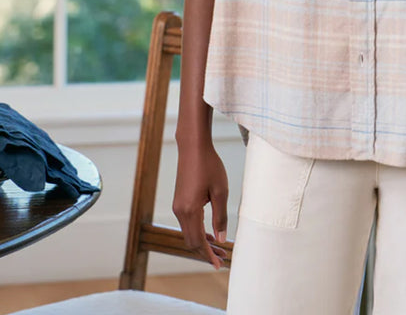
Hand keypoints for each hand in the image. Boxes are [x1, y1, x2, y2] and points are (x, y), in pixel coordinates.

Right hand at [173, 139, 228, 269]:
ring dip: (203, 242)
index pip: (198, 242)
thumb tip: (221, 239)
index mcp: (189, 210)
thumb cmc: (209, 165)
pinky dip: (198, 231)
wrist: (193, 147)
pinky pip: (188, 223)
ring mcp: (178, 206)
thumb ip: (220, 217)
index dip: (209, 255)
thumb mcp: (220, 191)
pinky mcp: (179, 201)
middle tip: (223, 258)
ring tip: (219, 247)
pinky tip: (210, 232)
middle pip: (191, 241)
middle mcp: (180, 211)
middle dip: (206, 251)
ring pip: (189, 233)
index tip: (219, 265)